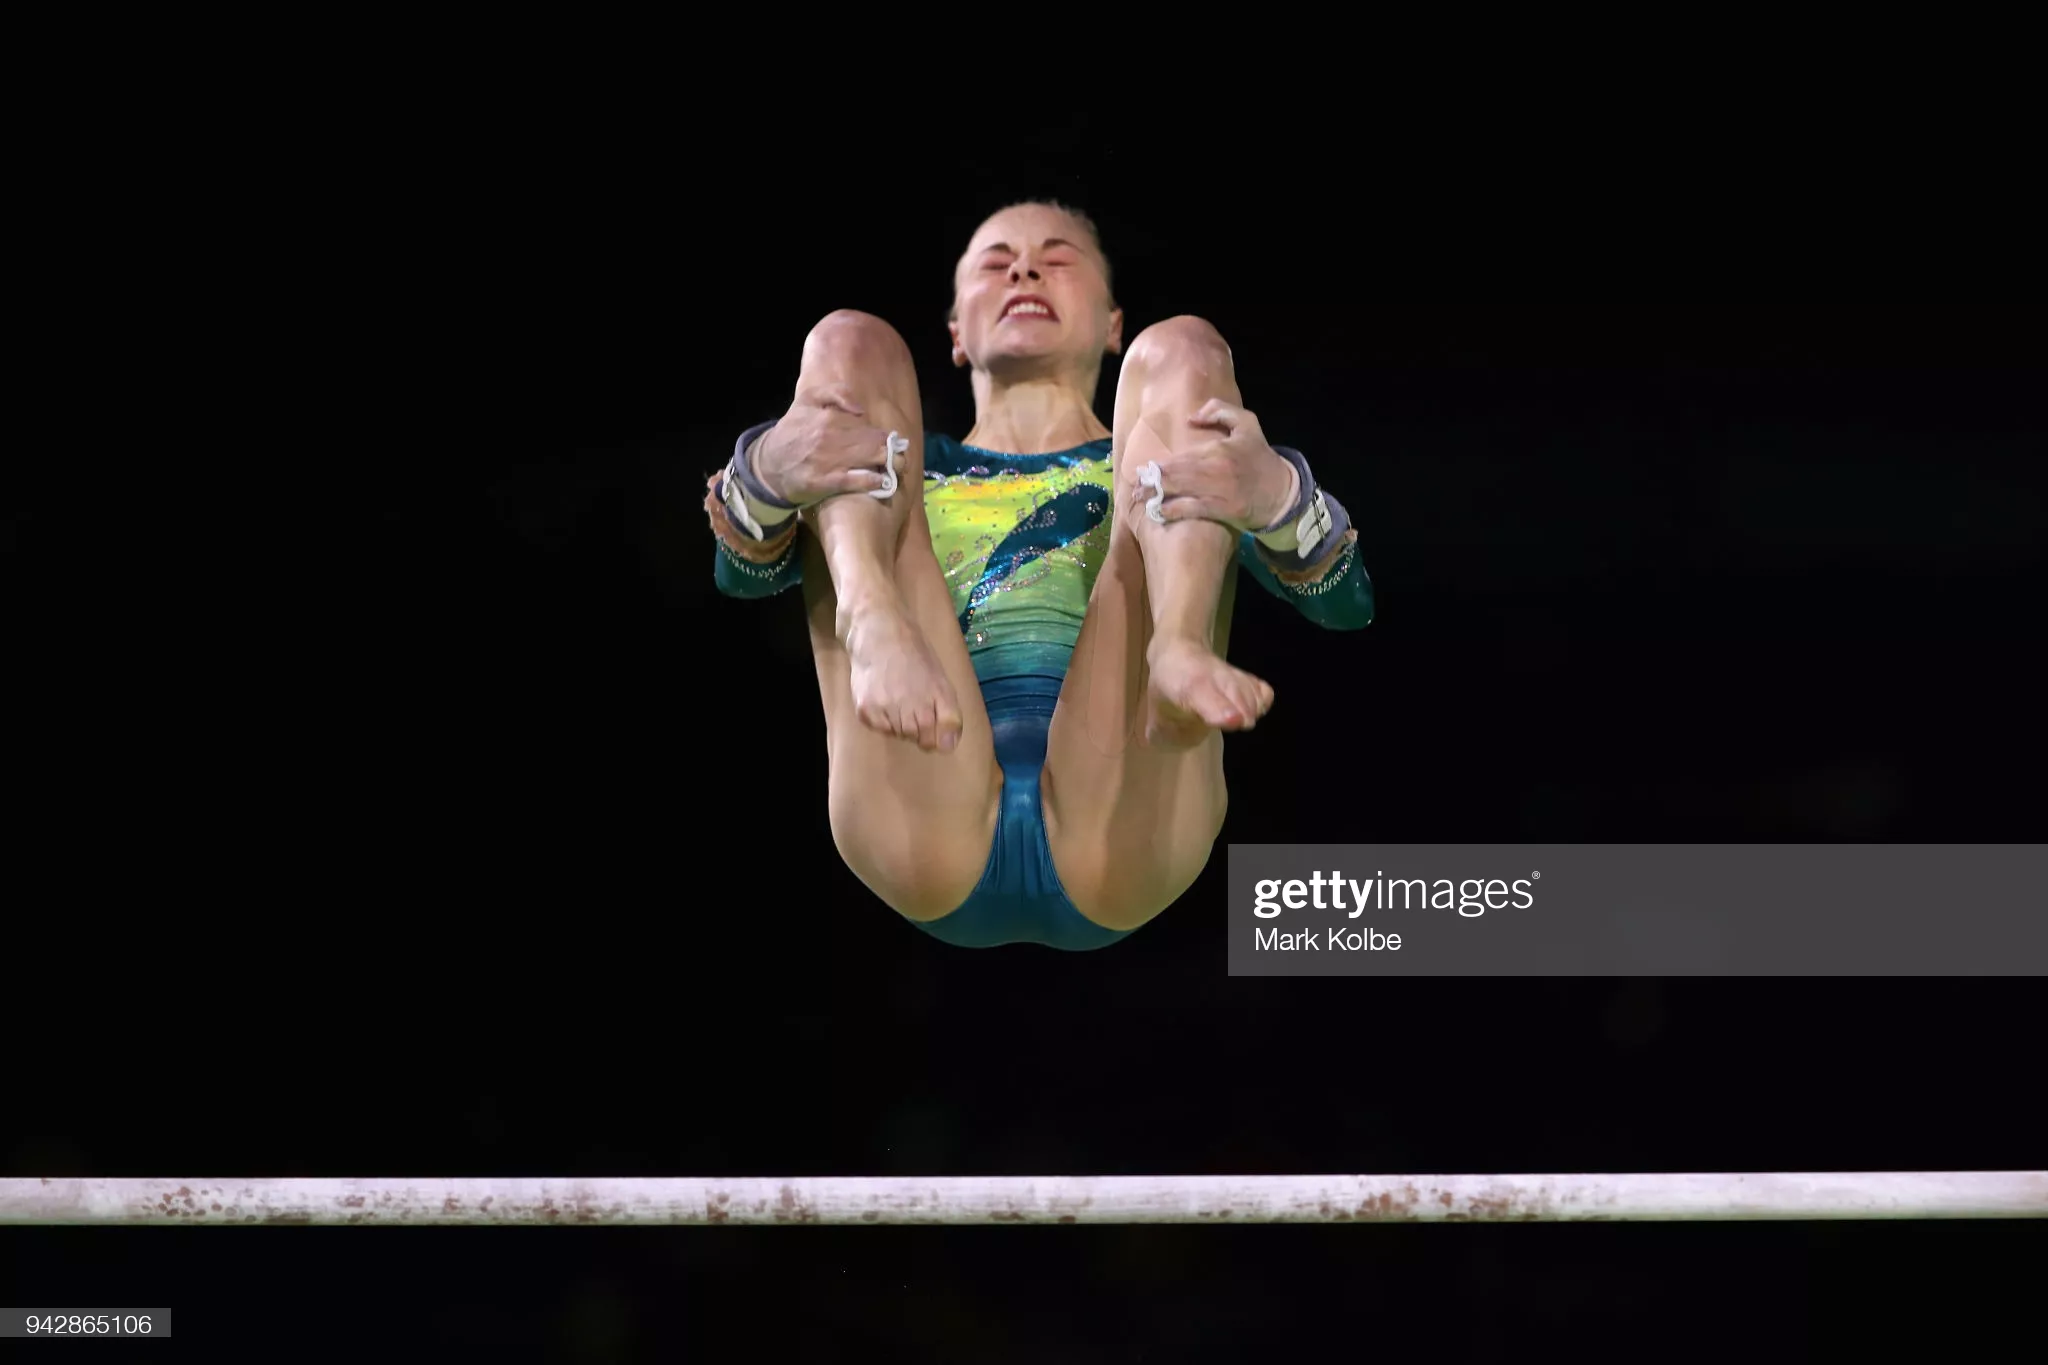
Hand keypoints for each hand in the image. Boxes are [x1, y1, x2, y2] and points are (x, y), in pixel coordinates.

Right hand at [752, 384, 902, 505]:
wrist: (768, 464)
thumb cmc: (792, 431)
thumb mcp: (807, 400)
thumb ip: (834, 393)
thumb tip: (860, 409)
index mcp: (830, 417)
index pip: (869, 426)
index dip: (884, 435)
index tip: (893, 442)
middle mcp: (831, 437)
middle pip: (875, 442)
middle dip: (893, 450)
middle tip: (900, 456)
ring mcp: (828, 461)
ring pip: (871, 459)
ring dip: (890, 464)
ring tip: (898, 468)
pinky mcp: (825, 482)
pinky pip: (856, 480)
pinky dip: (872, 481)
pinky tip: (881, 481)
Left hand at [1133, 399, 1297, 532]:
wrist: (1281, 491)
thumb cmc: (1259, 457)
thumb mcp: (1247, 423)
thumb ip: (1220, 411)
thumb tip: (1191, 418)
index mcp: (1218, 448)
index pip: (1181, 455)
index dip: (1159, 464)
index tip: (1143, 468)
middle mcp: (1215, 468)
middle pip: (1175, 474)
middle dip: (1152, 480)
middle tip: (1134, 486)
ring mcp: (1217, 491)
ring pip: (1179, 491)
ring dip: (1156, 495)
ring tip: (1139, 498)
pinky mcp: (1221, 510)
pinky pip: (1192, 510)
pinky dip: (1173, 511)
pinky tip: (1159, 511)